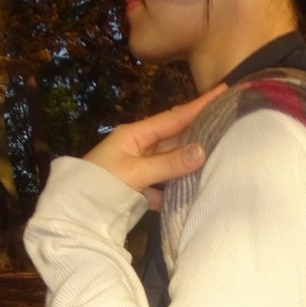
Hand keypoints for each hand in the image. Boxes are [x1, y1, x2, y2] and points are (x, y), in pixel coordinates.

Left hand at [83, 84, 225, 209]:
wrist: (76, 214)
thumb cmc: (101, 186)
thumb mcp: (136, 172)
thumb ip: (169, 163)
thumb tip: (202, 150)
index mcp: (135, 134)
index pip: (174, 117)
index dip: (199, 106)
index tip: (223, 91)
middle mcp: (139, 147)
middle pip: (175, 137)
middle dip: (200, 131)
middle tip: (228, 122)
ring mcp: (139, 168)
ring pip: (172, 162)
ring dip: (191, 162)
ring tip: (219, 156)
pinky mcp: (140, 189)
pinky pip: (165, 185)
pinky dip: (178, 188)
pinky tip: (195, 189)